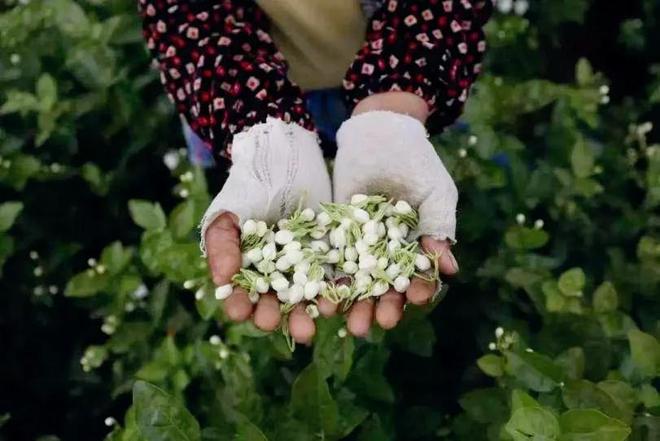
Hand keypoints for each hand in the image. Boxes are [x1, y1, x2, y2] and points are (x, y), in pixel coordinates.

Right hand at [200, 118, 331, 343]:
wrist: (285, 160)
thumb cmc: (249, 186)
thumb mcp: (229, 212)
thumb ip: (221, 243)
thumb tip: (223, 278)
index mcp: (246, 271)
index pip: (240, 295)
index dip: (240, 304)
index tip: (241, 308)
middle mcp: (275, 277)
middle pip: (274, 305)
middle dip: (277, 318)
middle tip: (273, 322)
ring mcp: (303, 268)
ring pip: (304, 299)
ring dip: (308, 313)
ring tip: (313, 322)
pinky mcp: (329, 257)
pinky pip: (333, 278)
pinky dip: (337, 290)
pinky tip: (338, 299)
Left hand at [332, 98, 458, 335]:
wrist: (379, 132)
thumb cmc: (416, 161)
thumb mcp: (435, 193)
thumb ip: (439, 228)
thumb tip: (450, 271)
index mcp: (415, 247)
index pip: (416, 276)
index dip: (416, 289)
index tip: (414, 299)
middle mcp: (386, 252)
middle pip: (384, 287)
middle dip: (382, 307)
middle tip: (378, 324)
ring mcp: (359, 245)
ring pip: (357, 282)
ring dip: (355, 304)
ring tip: (350, 325)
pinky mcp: (334, 234)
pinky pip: (331, 261)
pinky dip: (328, 280)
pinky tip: (324, 299)